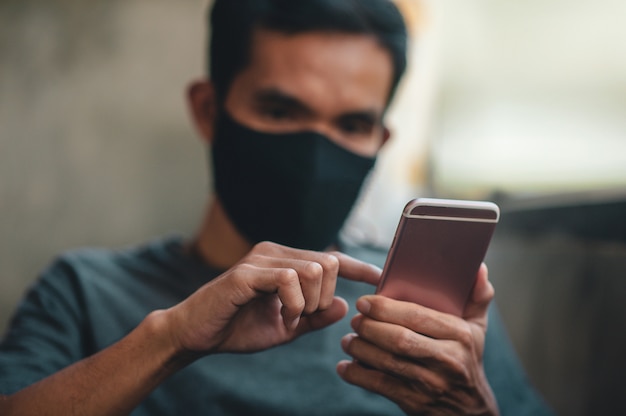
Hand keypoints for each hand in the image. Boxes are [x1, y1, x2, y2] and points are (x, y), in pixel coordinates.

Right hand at [164, 241, 380, 354]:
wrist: (196, 335)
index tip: (380, 277)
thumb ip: (314, 316)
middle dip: (326, 296)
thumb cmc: (238, 328)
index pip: (330, 258)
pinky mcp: (247, 272)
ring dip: (310, 303)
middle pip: (329, 262)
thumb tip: (346, 305)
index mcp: (286, 262)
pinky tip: (282, 316)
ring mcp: (261, 260)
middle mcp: (275, 252)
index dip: (358, 267)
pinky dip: (294, 304)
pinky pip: (289, 280)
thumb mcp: (286, 327)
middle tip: (304, 316)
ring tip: (290, 317)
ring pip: (314, 269)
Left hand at [337, 264, 498, 414]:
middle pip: (399, 339)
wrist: (470, 410)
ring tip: (348, 341)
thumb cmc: (467, 358)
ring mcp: (431, 384)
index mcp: (460, 335)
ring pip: (387, 363)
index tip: (364, 301)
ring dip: (360, 350)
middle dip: (370, 328)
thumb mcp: (477, 328)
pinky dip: (358, 376)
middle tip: (355, 320)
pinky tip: (345, 367)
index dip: (387, 308)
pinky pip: (381, 387)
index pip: (419, 316)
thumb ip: (476, 297)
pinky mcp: (415, 402)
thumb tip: (478, 268)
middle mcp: (448, 359)